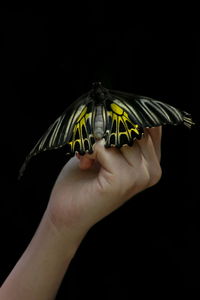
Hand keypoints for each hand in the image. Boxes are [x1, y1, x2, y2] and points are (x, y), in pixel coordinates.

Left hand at [46, 127, 161, 234]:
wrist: (68, 211)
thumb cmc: (86, 180)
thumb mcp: (109, 152)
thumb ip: (123, 135)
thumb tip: (124, 107)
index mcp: (152, 163)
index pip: (151, 126)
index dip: (129, 116)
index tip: (110, 117)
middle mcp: (151, 171)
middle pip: (134, 128)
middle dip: (108, 130)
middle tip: (92, 147)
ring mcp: (138, 178)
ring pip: (119, 137)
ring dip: (96, 142)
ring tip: (88, 159)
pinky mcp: (120, 181)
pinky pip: (104, 148)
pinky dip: (90, 151)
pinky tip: (86, 163)